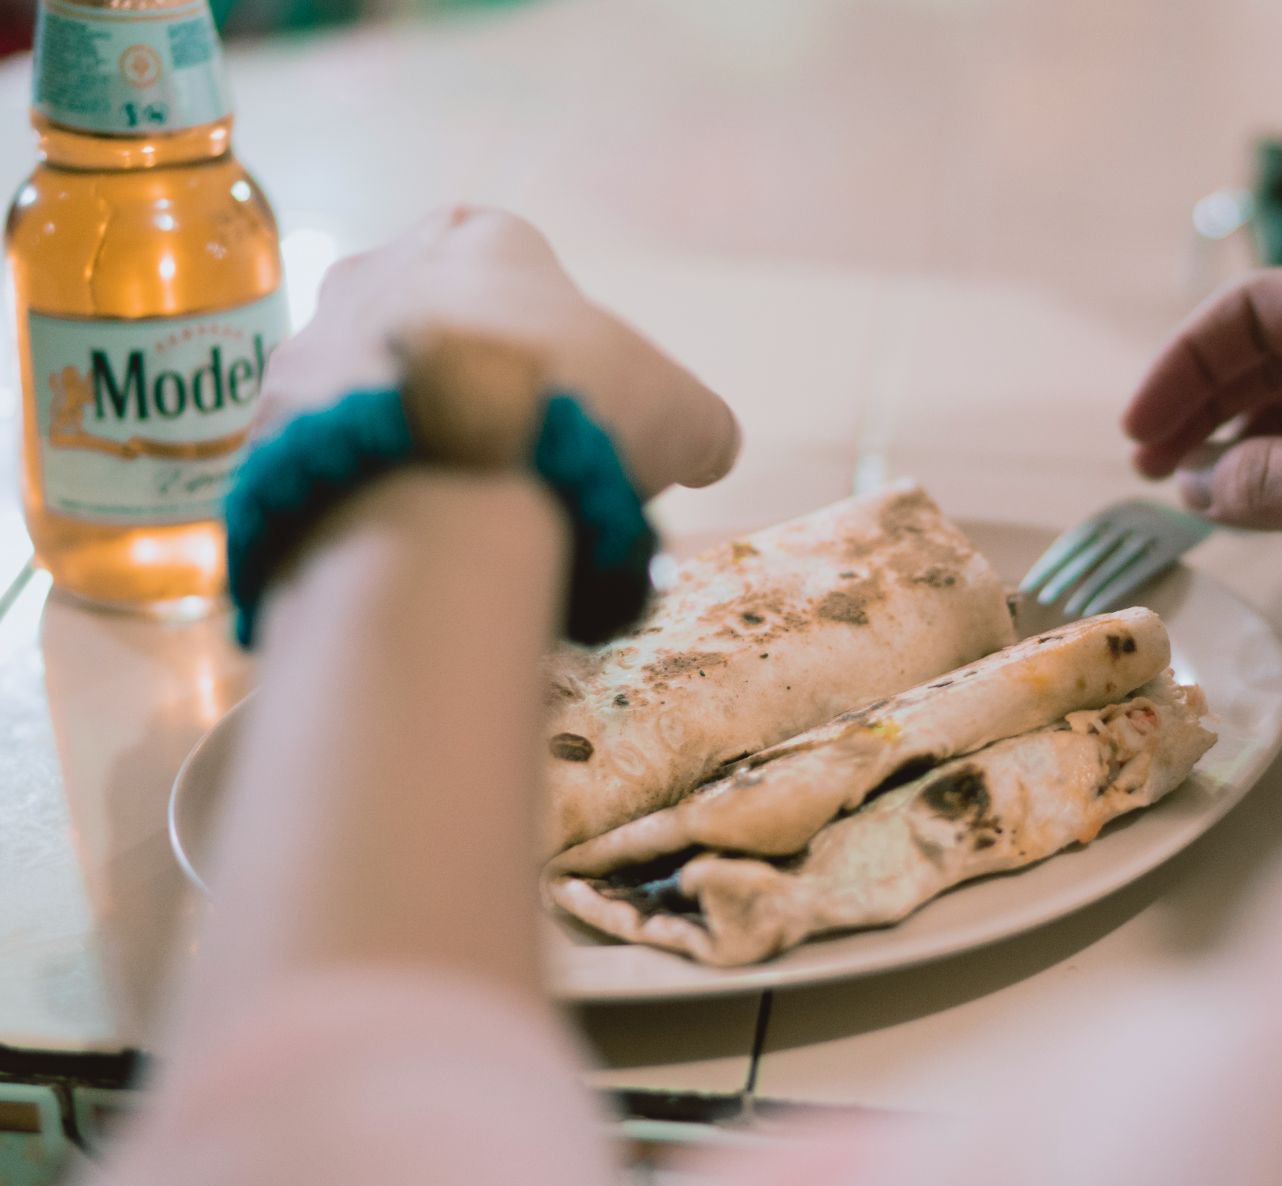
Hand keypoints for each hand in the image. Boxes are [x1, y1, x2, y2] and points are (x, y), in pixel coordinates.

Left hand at [256, 206, 739, 494]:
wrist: (442, 486)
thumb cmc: (574, 416)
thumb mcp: (683, 419)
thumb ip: (699, 428)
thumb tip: (709, 453)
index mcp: (479, 239)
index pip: (519, 267)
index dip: (557, 339)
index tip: (580, 403)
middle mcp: (377, 270)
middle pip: (435, 325)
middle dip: (472, 383)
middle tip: (519, 459)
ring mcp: (308, 347)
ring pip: (369, 392)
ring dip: (409, 438)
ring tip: (459, 514)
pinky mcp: (264, 433)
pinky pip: (322, 462)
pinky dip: (361, 495)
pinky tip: (405, 540)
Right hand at [1124, 269, 1281, 622]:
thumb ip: (1278, 484)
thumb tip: (1195, 487)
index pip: (1257, 309)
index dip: (1184, 363)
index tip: (1137, 432)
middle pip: (1273, 345)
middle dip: (1202, 400)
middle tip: (1147, 468)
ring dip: (1239, 433)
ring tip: (1190, 491)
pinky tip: (1258, 501)